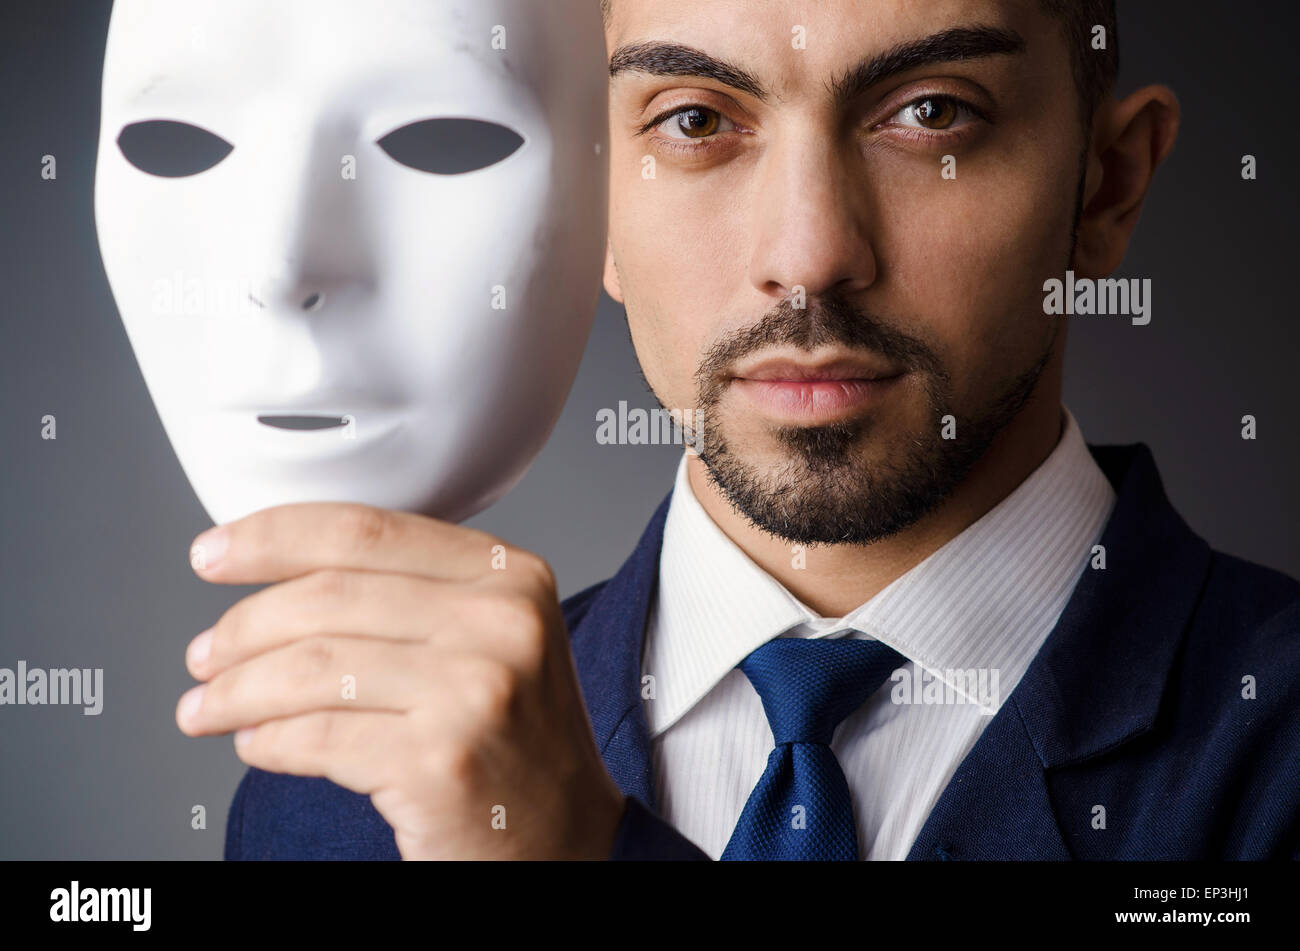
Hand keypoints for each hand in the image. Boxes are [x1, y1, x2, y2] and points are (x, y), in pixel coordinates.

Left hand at [176, 502, 625, 858]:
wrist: (566, 836)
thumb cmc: (513, 736)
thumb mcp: (491, 636)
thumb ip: (412, 591)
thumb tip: (278, 571)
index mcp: (509, 576)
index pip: (367, 531)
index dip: (273, 537)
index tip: (216, 553)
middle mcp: (499, 624)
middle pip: (327, 597)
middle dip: (241, 628)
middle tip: (205, 655)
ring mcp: (474, 693)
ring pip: (311, 668)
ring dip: (237, 690)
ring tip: (208, 706)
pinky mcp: (440, 763)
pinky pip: (316, 738)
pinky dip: (267, 741)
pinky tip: (257, 744)